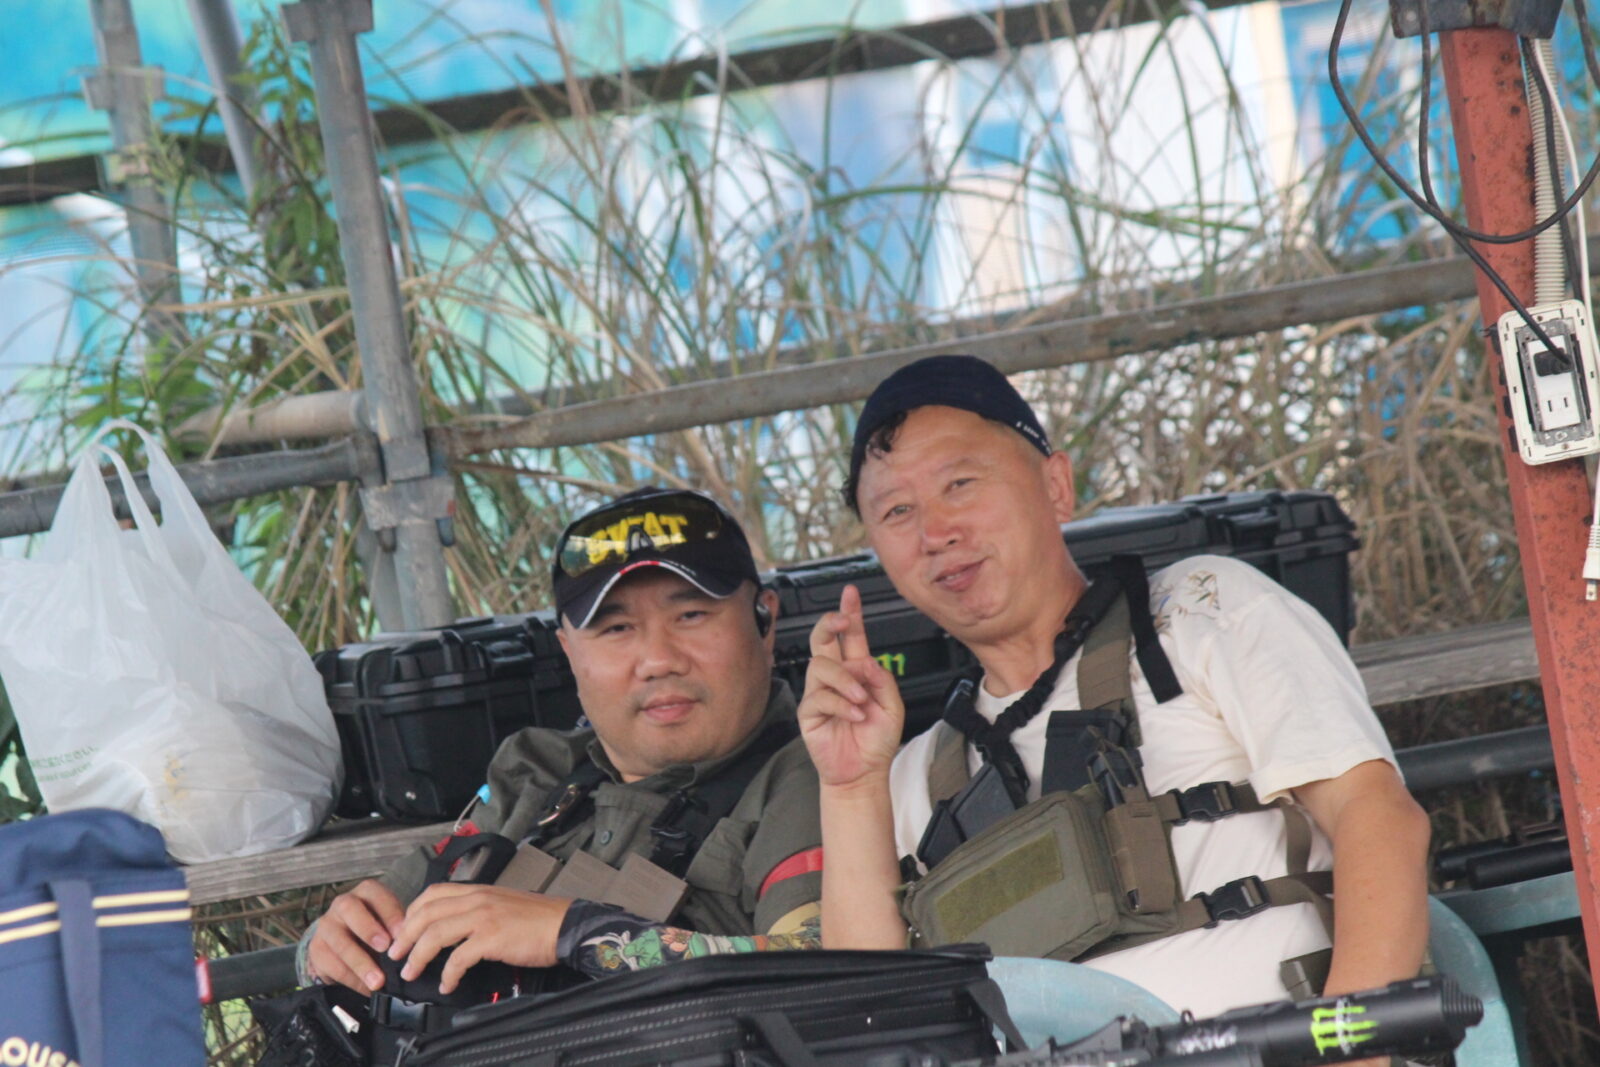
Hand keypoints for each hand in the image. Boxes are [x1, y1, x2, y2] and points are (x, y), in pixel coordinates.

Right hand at [306, 879, 405, 993]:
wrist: (342, 944)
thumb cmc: (374, 930)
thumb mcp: (388, 923)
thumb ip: (398, 929)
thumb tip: (415, 946)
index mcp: (365, 893)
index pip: (375, 894)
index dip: (389, 912)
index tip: (402, 932)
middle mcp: (342, 904)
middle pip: (349, 909)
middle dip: (368, 928)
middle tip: (385, 948)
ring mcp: (326, 926)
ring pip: (340, 942)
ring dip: (361, 963)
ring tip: (378, 981)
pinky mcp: (316, 949)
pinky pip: (332, 965)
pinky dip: (351, 979)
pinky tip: (366, 988)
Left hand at [388, 884, 572, 994]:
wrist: (565, 925)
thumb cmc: (539, 919)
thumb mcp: (503, 903)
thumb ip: (479, 908)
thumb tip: (456, 927)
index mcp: (478, 890)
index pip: (432, 893)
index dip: (411, 913)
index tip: (403, 931)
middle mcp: (477, 899)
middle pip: (426, 913)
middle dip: (405, 936)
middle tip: (396, 954)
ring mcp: (484, 917)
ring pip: (435, 933)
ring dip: (418, 955)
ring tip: (411, 971)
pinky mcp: (492, 938)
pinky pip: (458, 958)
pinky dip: (447, 974)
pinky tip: (447, 984)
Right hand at [797, 584, 904, 787]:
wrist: (864, 772)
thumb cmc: (876, 740)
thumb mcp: (893, 706)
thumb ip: (882, 680)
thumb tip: (866, 661)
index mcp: (857, 672)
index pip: (851, 637)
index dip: (850, 614)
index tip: (851, 593)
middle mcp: (836, 678)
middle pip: (823, 640)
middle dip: (831, 624)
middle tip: (843, 622)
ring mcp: (820, 693)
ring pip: (821, 667)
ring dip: (845, 681)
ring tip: (861, 700)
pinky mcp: (809, 712)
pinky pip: (820, 697)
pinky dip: (842, 705)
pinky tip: (855, 716)